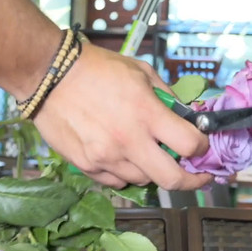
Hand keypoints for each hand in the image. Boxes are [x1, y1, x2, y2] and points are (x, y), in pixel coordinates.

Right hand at [33, 43, 212, 189]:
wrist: (48, 75)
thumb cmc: (96, 69)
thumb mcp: (141, 72)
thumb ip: (167, 98)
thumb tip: (187, 118)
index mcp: (146, 113)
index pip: (190, 145)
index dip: (203, 149)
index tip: (203, 148)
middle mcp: (129, 141)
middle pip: (172, 180)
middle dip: (191, 180)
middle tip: (197, 175)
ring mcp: (107, 158)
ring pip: (144, 181)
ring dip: (152, 170)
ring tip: (146, 152)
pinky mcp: (88, 166)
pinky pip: (117, 181)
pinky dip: (126, 172)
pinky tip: (122, 156)